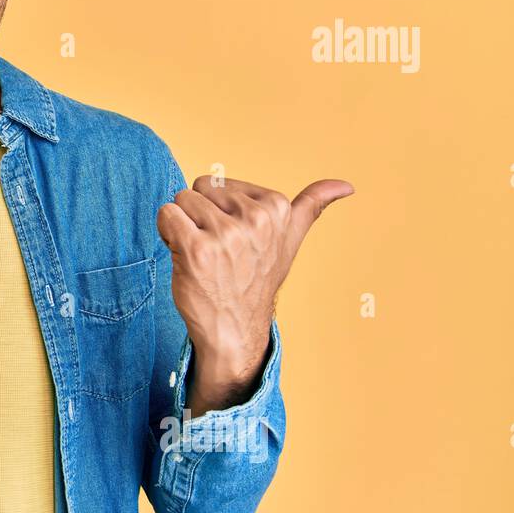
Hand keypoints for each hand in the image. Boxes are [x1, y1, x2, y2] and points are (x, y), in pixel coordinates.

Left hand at [156, 176, 353, 401]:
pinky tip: (185, 258)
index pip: (218, 182)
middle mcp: (256, 219)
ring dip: (182, 227)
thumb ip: (311, 207)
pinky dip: (167, 234)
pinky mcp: (198, 249)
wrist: (235, 329)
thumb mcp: (290, 241)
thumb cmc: (256, 281)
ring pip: (180, 200)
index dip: (216, 210)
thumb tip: (346, 185)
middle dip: (198, 216)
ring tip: (202, 255)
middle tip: (214, 250)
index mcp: (277, 208)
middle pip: (197, 188)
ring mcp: (227, 235)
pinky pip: (166, 214)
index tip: (232, 240)